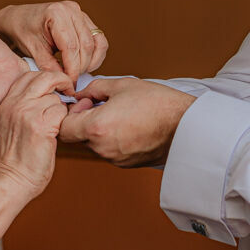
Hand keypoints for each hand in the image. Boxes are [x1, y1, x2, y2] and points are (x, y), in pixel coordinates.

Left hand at [0, 1, 108, 82]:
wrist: (19, 19)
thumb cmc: (23, 31)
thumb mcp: (32, 50)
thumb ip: (49, 66)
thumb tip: (65, 81)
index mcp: (56, 13)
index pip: (71, 46)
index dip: (72, 68)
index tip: (70, 84)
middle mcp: (71, 9)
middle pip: (86, 45)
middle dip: (81, 67)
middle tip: (73, 81)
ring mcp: (80, 13)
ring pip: (97, 42)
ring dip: (91, 62)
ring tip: (78, 73)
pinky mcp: (84, 19)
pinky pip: (99, 39)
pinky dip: (95, 54)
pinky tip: (85, 65)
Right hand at [0, 70, 72, 198]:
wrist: (8, 182)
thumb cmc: (15, 158)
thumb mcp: (13, 125)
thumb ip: (28, 106)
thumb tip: (56, 95)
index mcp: (7, 102)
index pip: (30, 75)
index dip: (48, 79)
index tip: (57, 89)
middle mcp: (15, 104)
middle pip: (45, 77)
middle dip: (61, 83)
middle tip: (69, 93)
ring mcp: (27, 113)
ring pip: (56, 97)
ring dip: (63, 110)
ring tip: (56, 126)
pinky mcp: (40, 126)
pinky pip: (62, 112)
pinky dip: (65, 122)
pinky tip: (58, 134)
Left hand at [58, 78, 194, 167]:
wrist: (187, 127)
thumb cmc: (158, 104)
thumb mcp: (122, 85)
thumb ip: (94, 88)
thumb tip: (81, 93)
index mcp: (96, 127)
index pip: (63, 127)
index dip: (68, 113)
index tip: (84, 102)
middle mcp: (102, 148)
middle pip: (77, 136)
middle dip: (84, 120)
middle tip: (103, 104)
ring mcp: (114, 159)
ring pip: (93, 143)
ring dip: (98, 129)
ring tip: (121, 113)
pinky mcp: (125, 164)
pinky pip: (108, 150)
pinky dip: (112, 138)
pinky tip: (130, 125)